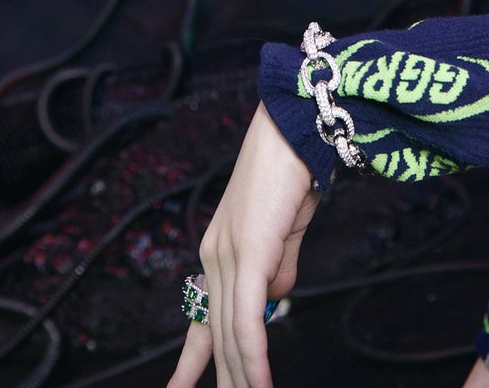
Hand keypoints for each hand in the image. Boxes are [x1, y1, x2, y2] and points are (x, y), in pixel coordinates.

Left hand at [168, 102, 319, 387]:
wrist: (295, 126)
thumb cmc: (295, 167)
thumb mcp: (289, 226)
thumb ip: (282, 263)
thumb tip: (278, 298)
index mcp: (220, 248)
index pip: (202, 313)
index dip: (193, 357)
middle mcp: (215, 255)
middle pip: (216, 329)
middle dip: (223, 374)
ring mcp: (228, 255)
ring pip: (230, 330)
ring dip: (241, 373)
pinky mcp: (249, 253)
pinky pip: (248, 317)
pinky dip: (253, 353)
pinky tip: (258, 379)